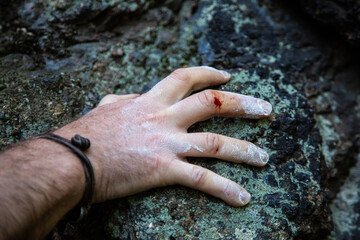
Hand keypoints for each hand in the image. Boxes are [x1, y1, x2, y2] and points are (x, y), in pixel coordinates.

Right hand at [56, 66, 271, 205]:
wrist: (71, 159)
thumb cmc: (87, 134)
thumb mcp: (108, 107)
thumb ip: (125, 99)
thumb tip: (132, 97)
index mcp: (151, 101)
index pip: (186, 78)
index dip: (209, 73)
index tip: (227, 75)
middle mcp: (164, 118)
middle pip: (212, 104)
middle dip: (243, 105)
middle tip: (267, 110)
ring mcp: (167, 143)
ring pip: (216, 143)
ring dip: (244, 150)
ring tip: (264, 157)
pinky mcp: (164, 170)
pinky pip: (202, 179)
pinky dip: (225, 189)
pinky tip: (242, 198)